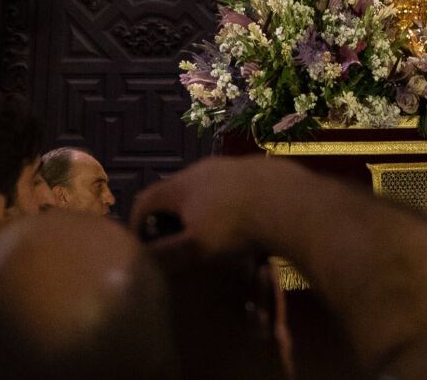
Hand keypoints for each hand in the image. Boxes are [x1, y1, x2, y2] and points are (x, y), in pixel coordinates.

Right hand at [129, 155, 305, 260]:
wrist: (289, 202)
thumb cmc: (235, 227)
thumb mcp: (195, 247)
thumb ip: (166, 254)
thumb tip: (141, 261)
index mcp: (181, 184)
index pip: (145, 199)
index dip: (137, 223)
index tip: (141, 245)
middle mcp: (203, 168)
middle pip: (175, 191)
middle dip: (170, 216)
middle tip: (174, 241)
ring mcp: (232, 165)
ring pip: (206, 188)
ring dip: (200, 209)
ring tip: (208, 233)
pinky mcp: (257, 169)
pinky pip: (232, 188)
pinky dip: (227, 204)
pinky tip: (241, 222)